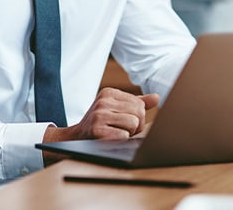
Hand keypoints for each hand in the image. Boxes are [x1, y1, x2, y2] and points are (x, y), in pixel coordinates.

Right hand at [41, 88, 158, 163]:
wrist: (75, 137)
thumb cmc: (100, 123)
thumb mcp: (116, 108)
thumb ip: (136, 103)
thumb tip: (156, 97)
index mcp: (109, 92)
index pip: (140, 104)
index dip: (138, 117)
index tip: (124, 121)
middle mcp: (103, 101)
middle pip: (139, 113)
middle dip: (135, 126)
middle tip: (121, 129)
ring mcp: (99, 115)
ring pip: (133, 124)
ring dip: (128, 133)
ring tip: (115, 133)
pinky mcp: (96, 129)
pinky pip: (123, 136)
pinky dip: (120, 140)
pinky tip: (110, 138)